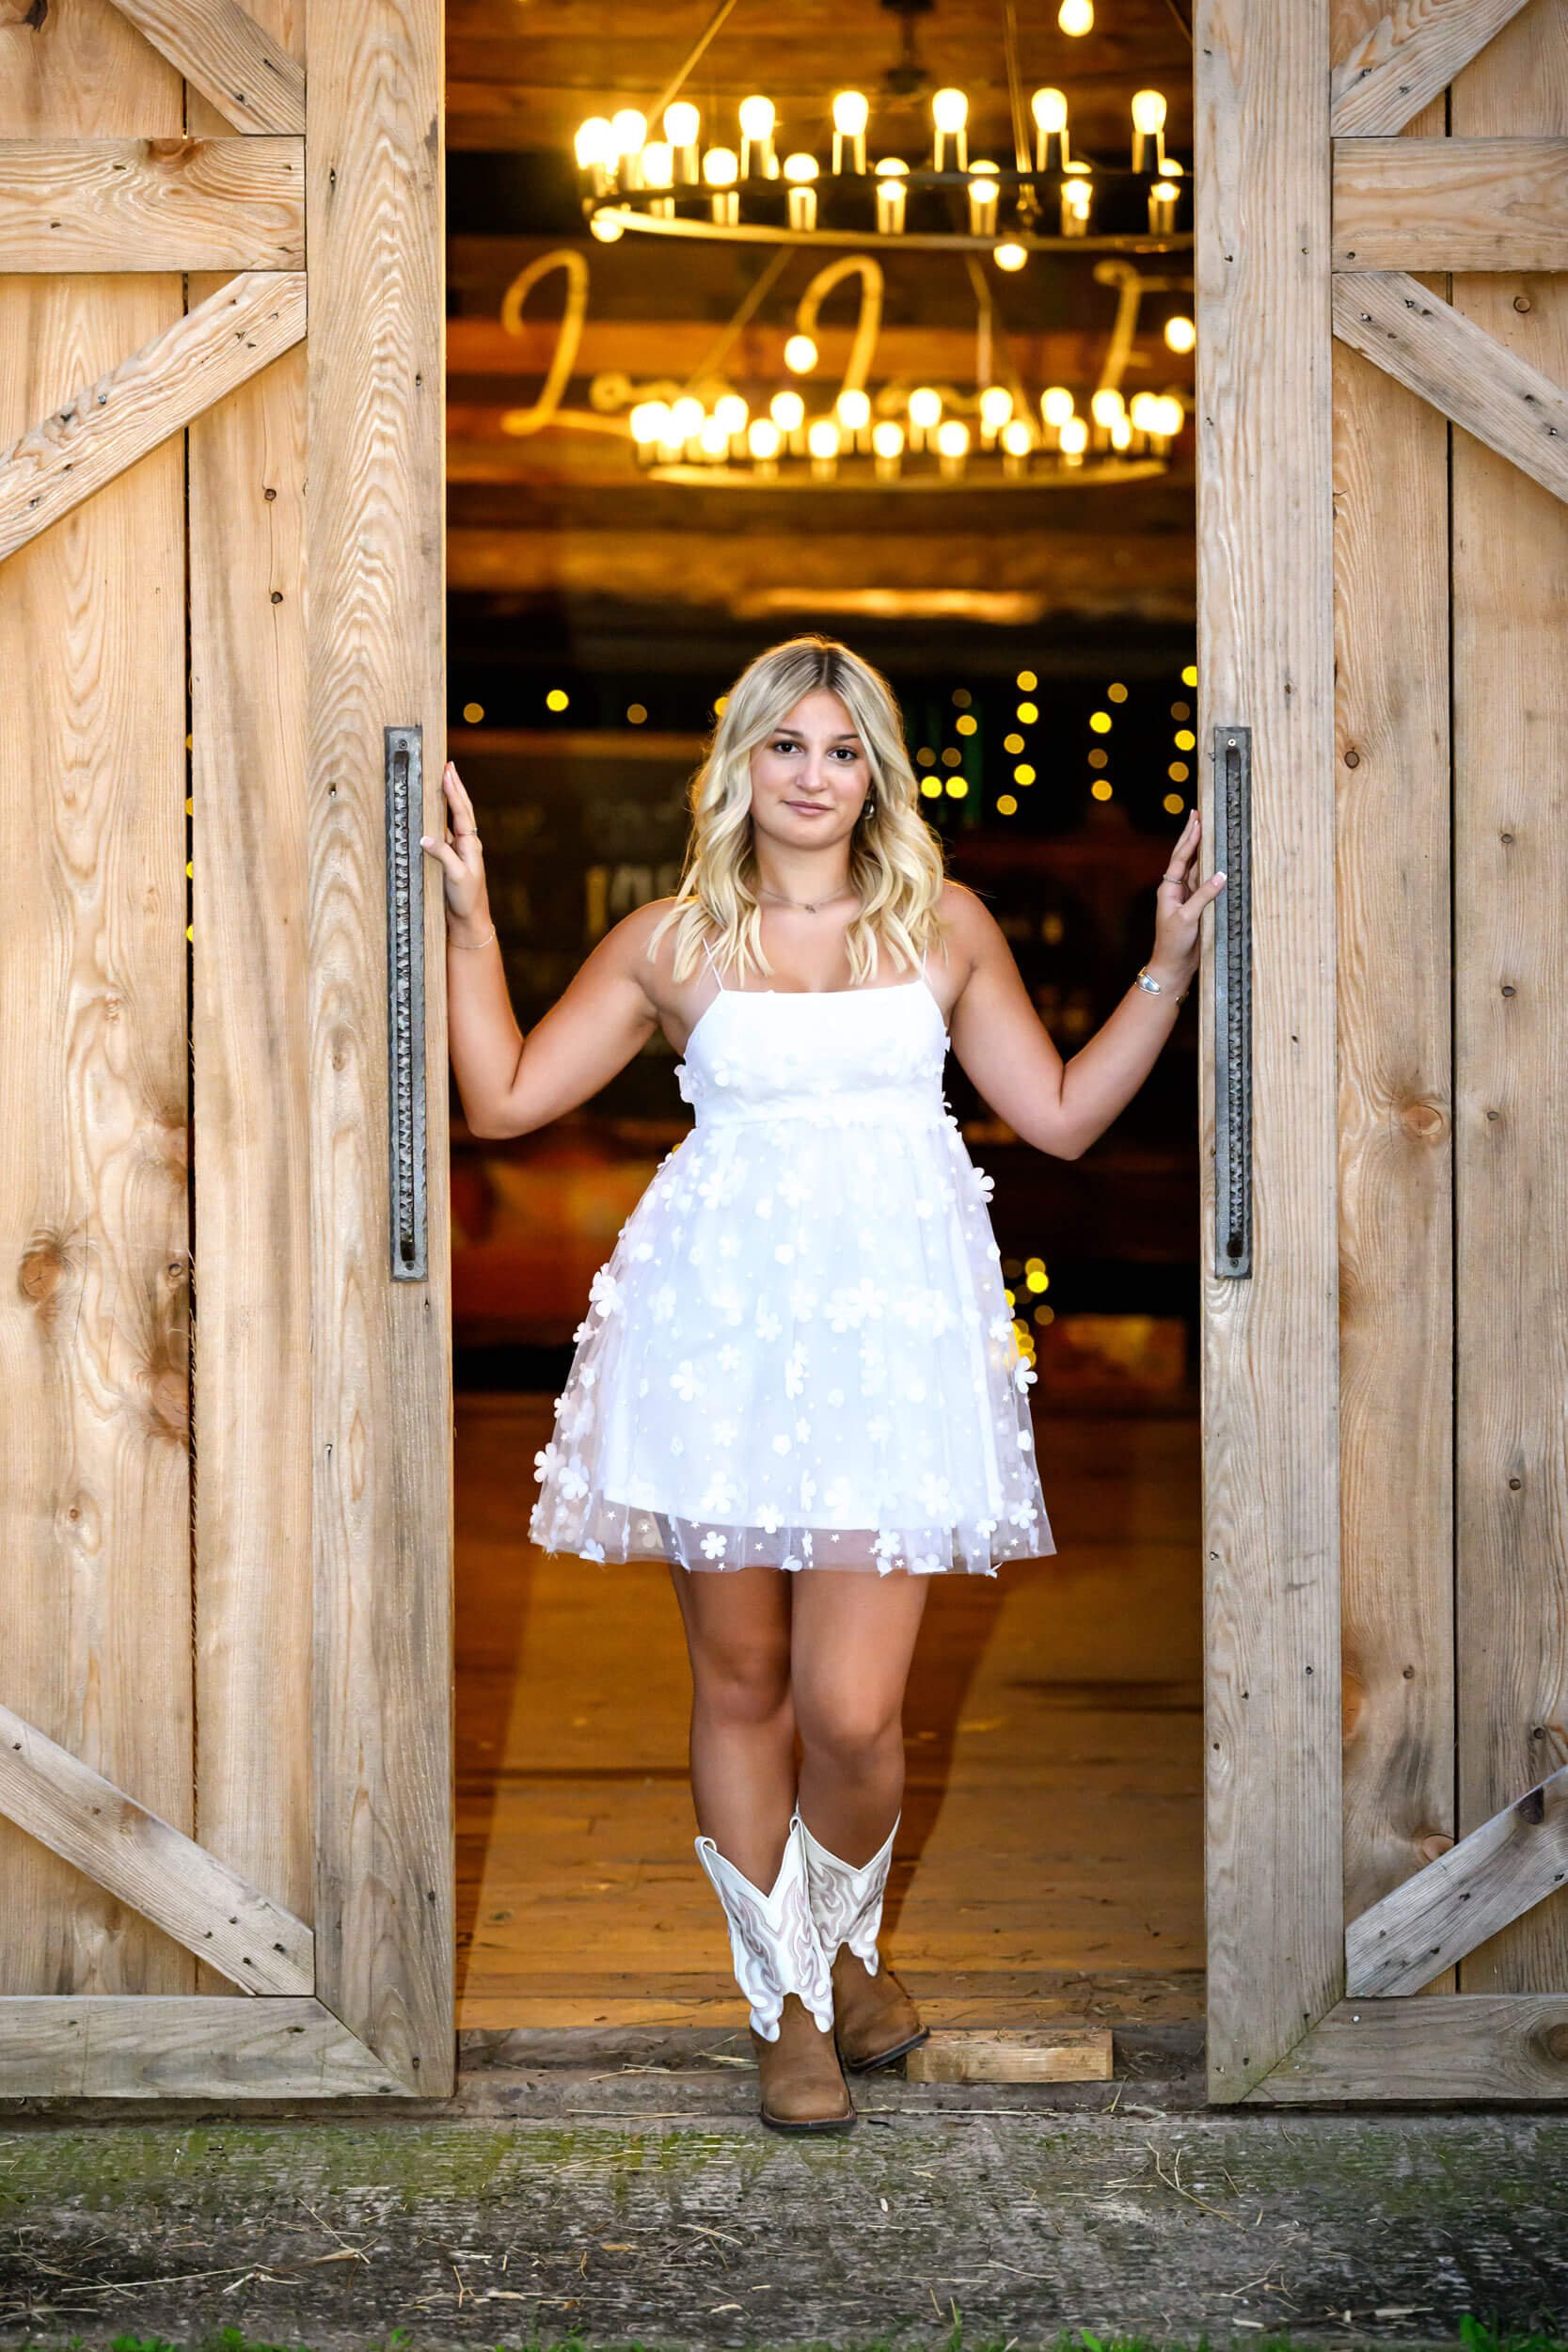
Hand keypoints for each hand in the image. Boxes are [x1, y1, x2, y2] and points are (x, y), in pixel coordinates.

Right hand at [420, 760, 489, 930]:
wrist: (469, 920)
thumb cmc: (466, 899)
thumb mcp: (456, 876)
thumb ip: (442, 855)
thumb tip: (425, 837)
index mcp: (470, 844)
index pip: (461, 812)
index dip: (453, 791)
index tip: (447, 771)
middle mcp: (466, 843)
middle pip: (461, 808)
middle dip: (455, 786)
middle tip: (448, 766)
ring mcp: (459, 850)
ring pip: (453, 818)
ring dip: (449, 798)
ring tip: (444, 780)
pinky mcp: (450, 858)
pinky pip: (444, 831)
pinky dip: (440, 817)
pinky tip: (434, 810)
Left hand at [1150, 806, 1224, 979]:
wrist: (1173, 966)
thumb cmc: (1174, 943)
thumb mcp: (1188, 918)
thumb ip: (1204, 896)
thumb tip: (1221, 875)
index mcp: (1169, 889)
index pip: (1181, 858)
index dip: (1190, 839)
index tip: (1197, 820)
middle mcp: (1177, 890)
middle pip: (1186, 857)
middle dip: (1192, 836)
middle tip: (1198, 814)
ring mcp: (1188, 898)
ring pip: (1197, 868)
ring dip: (1203, 850)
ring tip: (1209, 830)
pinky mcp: (1198, 907)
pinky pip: (1206, 884)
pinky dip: (1212, 870)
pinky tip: (1218, 860)